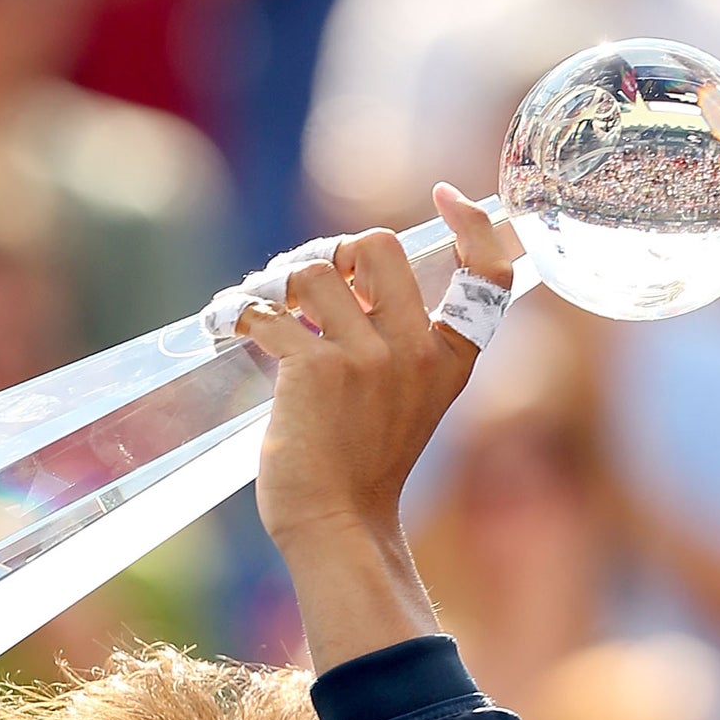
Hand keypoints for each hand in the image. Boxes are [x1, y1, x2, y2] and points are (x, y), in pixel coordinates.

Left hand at [241, 184, 515, 555]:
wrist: (334, 524)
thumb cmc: (360, 466)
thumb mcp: (406, 402)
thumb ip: (398, 345)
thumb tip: (347, 277)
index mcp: (449, 359)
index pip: (490, 275)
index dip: (473, 224)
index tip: (444, 195)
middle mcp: (415, 351)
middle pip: (378, 244)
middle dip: (336, 251)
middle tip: (312, 285)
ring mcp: (366, 359)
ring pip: (314, 269)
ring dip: (281, 281)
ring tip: (269, 308)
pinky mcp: (314, 370)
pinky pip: (268, 309)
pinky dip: (240, 311)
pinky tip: (229, 323)